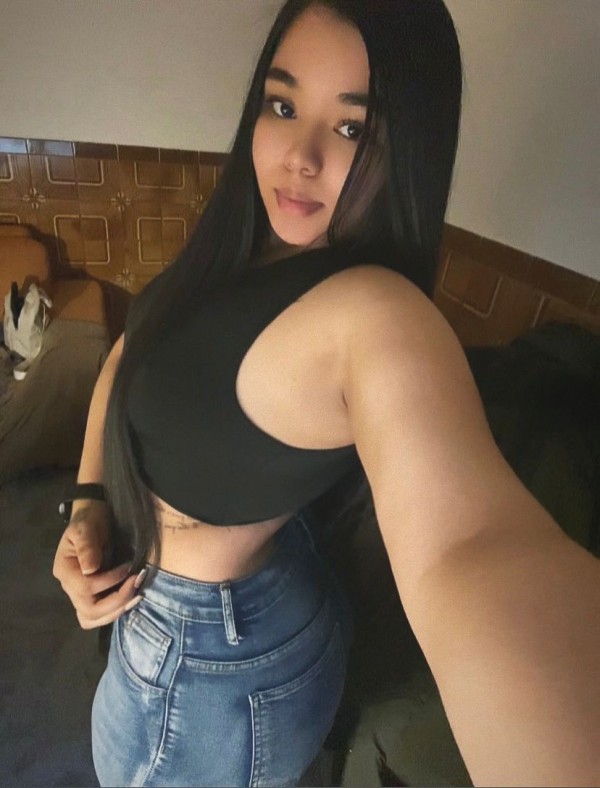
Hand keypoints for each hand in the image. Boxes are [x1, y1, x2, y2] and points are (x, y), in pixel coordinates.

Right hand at [52, 500, 141, 628]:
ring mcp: (78, 594)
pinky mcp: (91, 596)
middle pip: (89, 610)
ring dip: (116, 611)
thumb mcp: (86, 527)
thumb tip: (90, 570)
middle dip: (117, 601)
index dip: (110, 581)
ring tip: (137, 596)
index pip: (86, 588)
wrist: (94, 517)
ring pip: (92, 619)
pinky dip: (113, 612)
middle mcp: (69, 587)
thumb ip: (87, 546)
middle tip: (138, 585)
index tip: (129, 567)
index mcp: (65, 571)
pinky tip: (130, 600)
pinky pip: (98, 616)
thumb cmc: (89, 520)